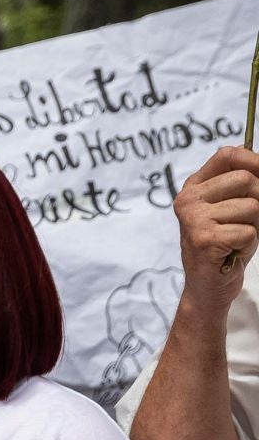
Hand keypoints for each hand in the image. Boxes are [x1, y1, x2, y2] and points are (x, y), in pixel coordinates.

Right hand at [173, 147, 257, 310]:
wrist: (209, 284)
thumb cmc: (227, 242)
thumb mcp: (234, 206)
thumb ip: (243, 183)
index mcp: (194, 186)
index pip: (228, 155)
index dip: (255, 161)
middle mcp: (188, 199)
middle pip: (245, 179)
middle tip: (250, 219)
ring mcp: (193, 219)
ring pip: (251, 206)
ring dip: (255, 224)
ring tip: (238, 237)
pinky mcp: (204, 239)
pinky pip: (248, 231)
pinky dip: (249, 243)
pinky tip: (233, 250)